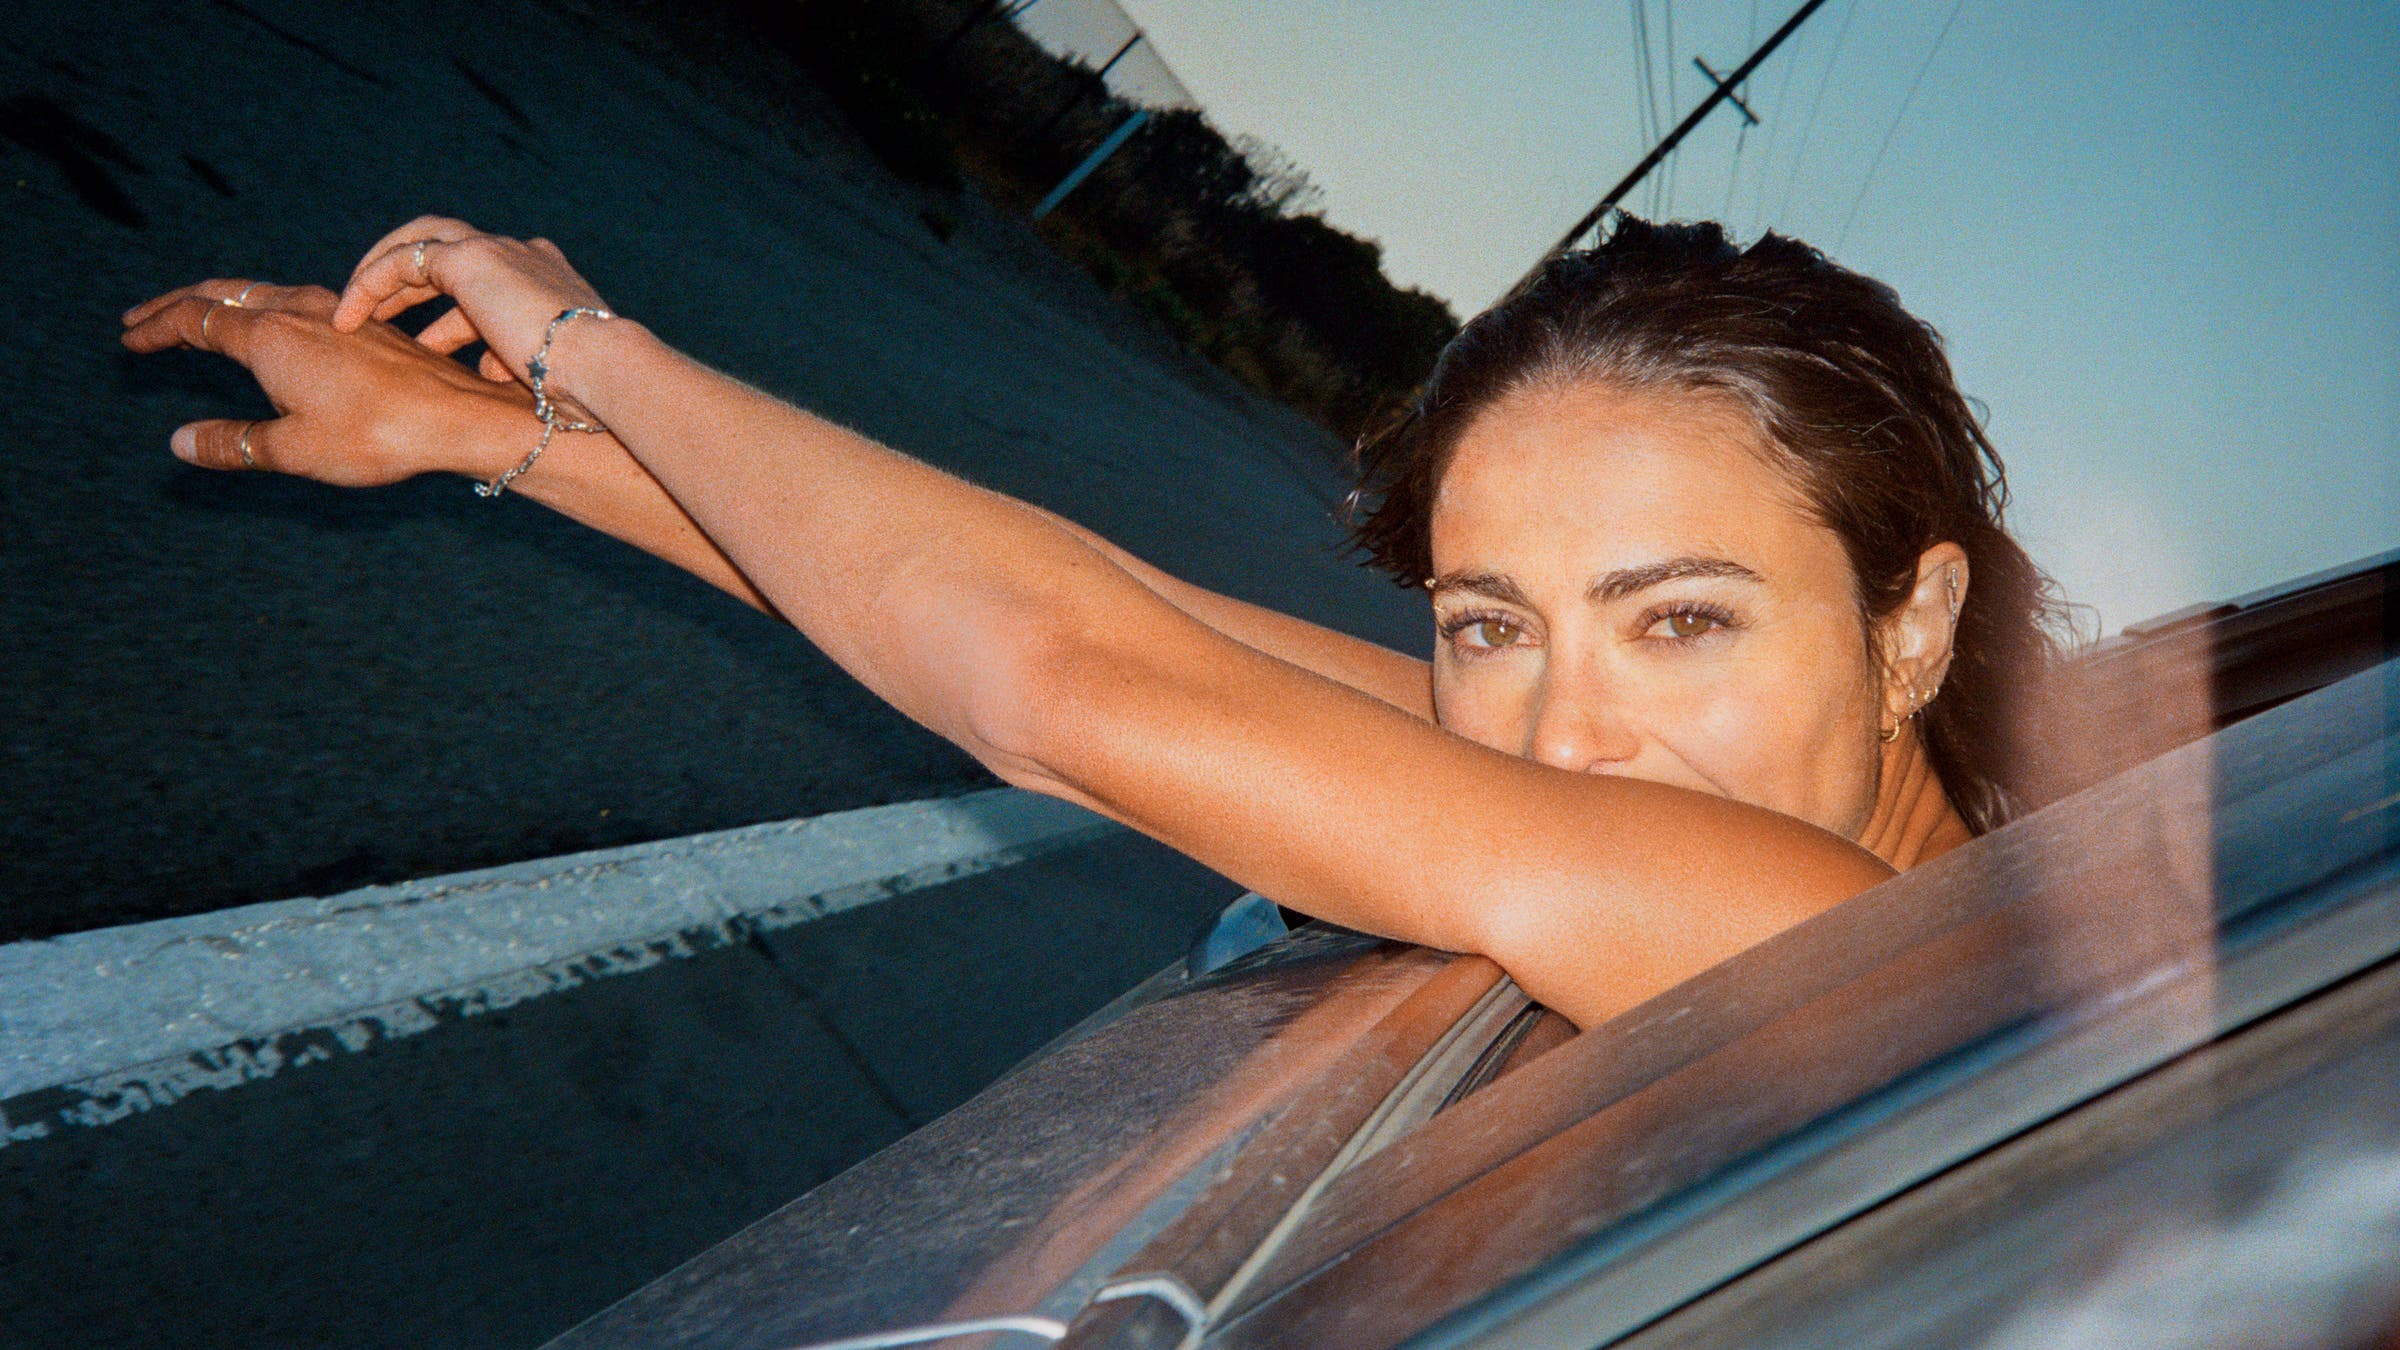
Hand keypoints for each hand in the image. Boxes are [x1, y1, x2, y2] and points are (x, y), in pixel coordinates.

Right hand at [122, 277, 539, 483]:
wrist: (461, 418)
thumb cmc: (380, 436)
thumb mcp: (294, 449)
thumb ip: (234, 444)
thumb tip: (181, 443)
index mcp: (272, 336)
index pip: (196, 319)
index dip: (158, 328)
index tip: (129, 339)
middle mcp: (302, 311)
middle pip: (224, 296)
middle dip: (179, 307)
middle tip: (143, 319)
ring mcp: (338, 313)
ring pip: (264, 295)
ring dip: (223, 305)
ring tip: (198, 320)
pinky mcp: (368, 325)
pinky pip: (300, 305)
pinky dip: (265, 312)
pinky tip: (275, 332)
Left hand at [333, 216, 611, 404]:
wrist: (602, 366)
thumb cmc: (586, 384)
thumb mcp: (546, 370)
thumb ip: (514, 362)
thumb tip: (491, 372)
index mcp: (547, 277)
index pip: (488, 279)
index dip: (454, 311)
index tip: (430, 343)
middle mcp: (521, 253)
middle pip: (447, 249)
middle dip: (409, 281)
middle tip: (382, 315)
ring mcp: (496, 250)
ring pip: (418, 243)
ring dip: (382, 279)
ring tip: (352, 316)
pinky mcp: (469, 258)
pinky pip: (401, 262)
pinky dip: (371, 287)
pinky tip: (349, 318)